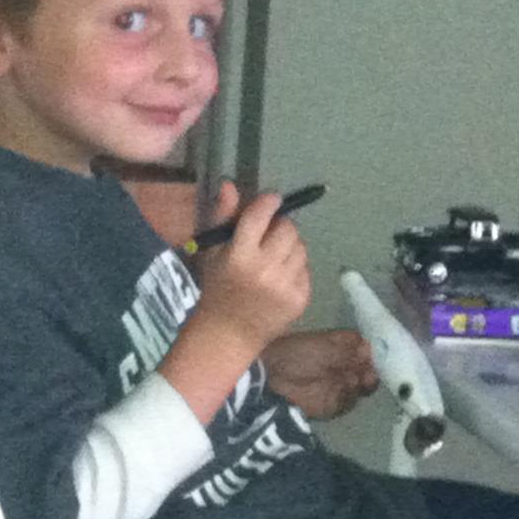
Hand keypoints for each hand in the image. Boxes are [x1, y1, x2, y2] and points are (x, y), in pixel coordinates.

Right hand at [190, 180, 311, 354]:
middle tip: (270, 234)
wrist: (229, 334)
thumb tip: (230, 184)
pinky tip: (279, 278)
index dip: (269, 202)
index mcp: (240, 255)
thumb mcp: (213, 252)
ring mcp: (286, 285)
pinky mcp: (300, 298)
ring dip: (289, 246)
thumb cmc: (218, 288)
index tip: (272, 199)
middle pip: (288, 229)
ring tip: (273, 258)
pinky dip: (295, 268)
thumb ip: (222, 217)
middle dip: (280, 226)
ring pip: (300, 247)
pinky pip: (305, 269)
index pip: (260, 216)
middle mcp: (265, 269)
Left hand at [262, 329, 378, 419]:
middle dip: (371, 369)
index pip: (364, 348)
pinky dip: (351, 395)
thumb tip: (370, 348)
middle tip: (370, 370)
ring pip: (363, 386)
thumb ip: (348, 347)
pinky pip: (349, 401)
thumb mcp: (324, 344)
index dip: (371, 351)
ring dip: (364, 382)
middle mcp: (342, 365)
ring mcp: (338, 385)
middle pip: (367, 368)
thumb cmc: (297, 353)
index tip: (373, 354)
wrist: (272, 378)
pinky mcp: (332, 404)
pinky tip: (348, 387)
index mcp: (339, 346)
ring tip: (360, 378)